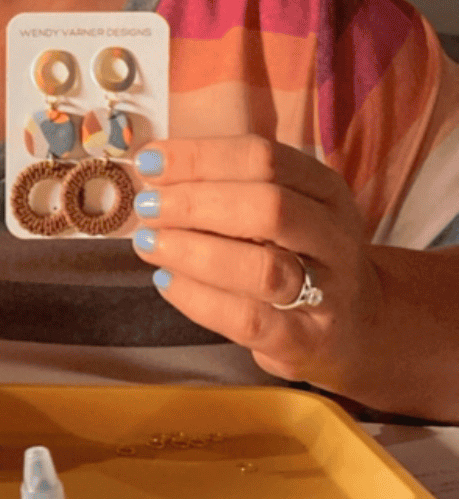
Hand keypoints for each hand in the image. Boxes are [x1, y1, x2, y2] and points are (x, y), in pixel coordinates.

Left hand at [128, 135, 384, 395]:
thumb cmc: (296, 256)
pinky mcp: (305, 341)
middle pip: (268, 207)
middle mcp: (334, 237)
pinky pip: (248, 320)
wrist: (351, 329)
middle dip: (196, 203)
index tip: (150, 161)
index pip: (264, 158)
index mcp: (325, 190)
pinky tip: (166, 281)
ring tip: (149, 243)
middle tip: (148, 205)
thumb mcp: (282, 210)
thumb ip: (227, 187)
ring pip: (262, 268)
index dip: (201, 156)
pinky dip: (199, 298)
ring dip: (194, 252)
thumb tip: (152, 169)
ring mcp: (328, 293)